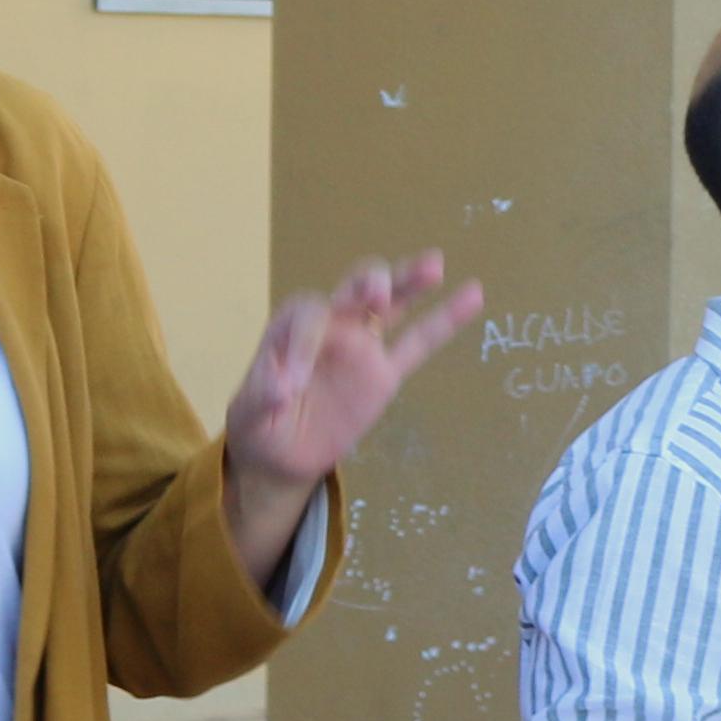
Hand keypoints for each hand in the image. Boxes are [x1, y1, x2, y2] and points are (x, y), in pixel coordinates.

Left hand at [219, 256, 483, 576]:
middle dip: (365, 284)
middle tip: (376, 295)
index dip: (301, 344)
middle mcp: (330, 326)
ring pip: (390, 305)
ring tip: (433, 264)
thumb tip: (281, 391)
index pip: (306, 317)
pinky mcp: (385, 373)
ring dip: (408, 282)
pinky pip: (419, 343)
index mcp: (289, 328)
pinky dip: (445, 319)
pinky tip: (473, 294)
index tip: (288, 388)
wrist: (280, 456)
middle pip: (352, 289)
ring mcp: (362, 346)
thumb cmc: (258, 425)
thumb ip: (260, 398)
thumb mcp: (247, 416)